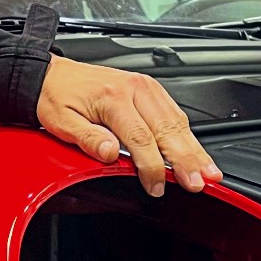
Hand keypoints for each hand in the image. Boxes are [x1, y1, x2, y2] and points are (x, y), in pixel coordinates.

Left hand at [36, 58, 220, 196]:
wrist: (51, 74)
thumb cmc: (56, 96)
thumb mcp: (61, 122)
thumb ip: (88, 139)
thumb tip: (111, 154)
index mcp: (114, 97)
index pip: (141, 138)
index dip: (152, 166)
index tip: (156, 186)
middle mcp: (135, 89)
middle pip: (168, 130)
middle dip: (186, 160)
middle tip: (199, 182)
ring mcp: (146, 87)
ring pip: (177, 122)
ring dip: (194, 149)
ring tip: (209, 172)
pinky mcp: (151, 90)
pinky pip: (175, 114)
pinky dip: (188, 135)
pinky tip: (196, 151)